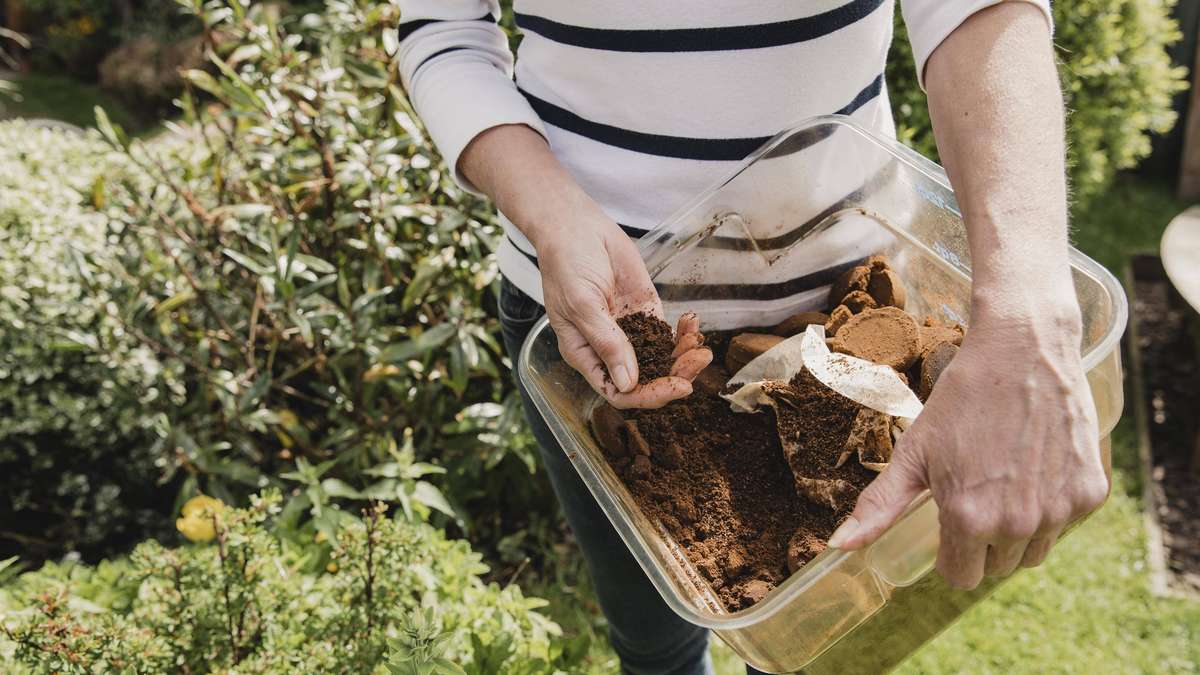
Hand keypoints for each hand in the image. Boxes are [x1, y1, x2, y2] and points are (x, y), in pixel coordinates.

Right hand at [534, 211, 711, 408]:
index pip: (618, 391)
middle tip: (699, 361)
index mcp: (585, 355)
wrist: (576, 227)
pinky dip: (684, 333)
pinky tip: (693, 324)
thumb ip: (606, 342)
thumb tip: (627, 383)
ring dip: (684, 356)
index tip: (676, 387)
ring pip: (661, 359)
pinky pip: (668, 333)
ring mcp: (629, 331)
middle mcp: (608, 349)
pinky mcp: (645, 311)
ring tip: (701, 346)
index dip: (647, 396)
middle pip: (645, 379)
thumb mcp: (582, 305)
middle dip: (675, 375)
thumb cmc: (566, 264)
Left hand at [827, 307, 1108, 588]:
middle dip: (983, 541)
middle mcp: (1017, 524)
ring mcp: (1059, 511)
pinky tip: (1035, 467)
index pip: (959, 576)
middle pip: (996, 567)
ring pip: (1033, 552)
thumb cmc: (962, 399)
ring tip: (1004, 481)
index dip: (950, 552)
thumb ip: (880, 506)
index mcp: (969, 519)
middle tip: (977, 491)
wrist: (1023, 350)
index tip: (949, 520)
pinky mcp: (1090, 494)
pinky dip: (1052, 507)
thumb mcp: (914, 452)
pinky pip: (1066, 524)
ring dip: (1018, 531)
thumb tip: (839, 547)